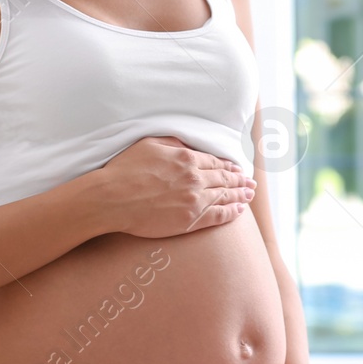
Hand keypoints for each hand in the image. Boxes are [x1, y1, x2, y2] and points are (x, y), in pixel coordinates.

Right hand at [97, 135, 256, 238]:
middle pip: (224, 179)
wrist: (111, 199)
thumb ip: (175, 143)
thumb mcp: (150, 144)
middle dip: (240, 180)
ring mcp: (194, 200)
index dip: (229, 166)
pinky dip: (231, 212)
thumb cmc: (125, 169)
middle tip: (251, 182)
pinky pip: (217, 216)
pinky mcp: (189, 220)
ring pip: (224, 196)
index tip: (238, 168)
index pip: (216, 162)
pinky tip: (239, 210)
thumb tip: (190, 144)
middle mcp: (195, 178)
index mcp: (187, 159)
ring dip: (240, 195)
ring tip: (250, 194)